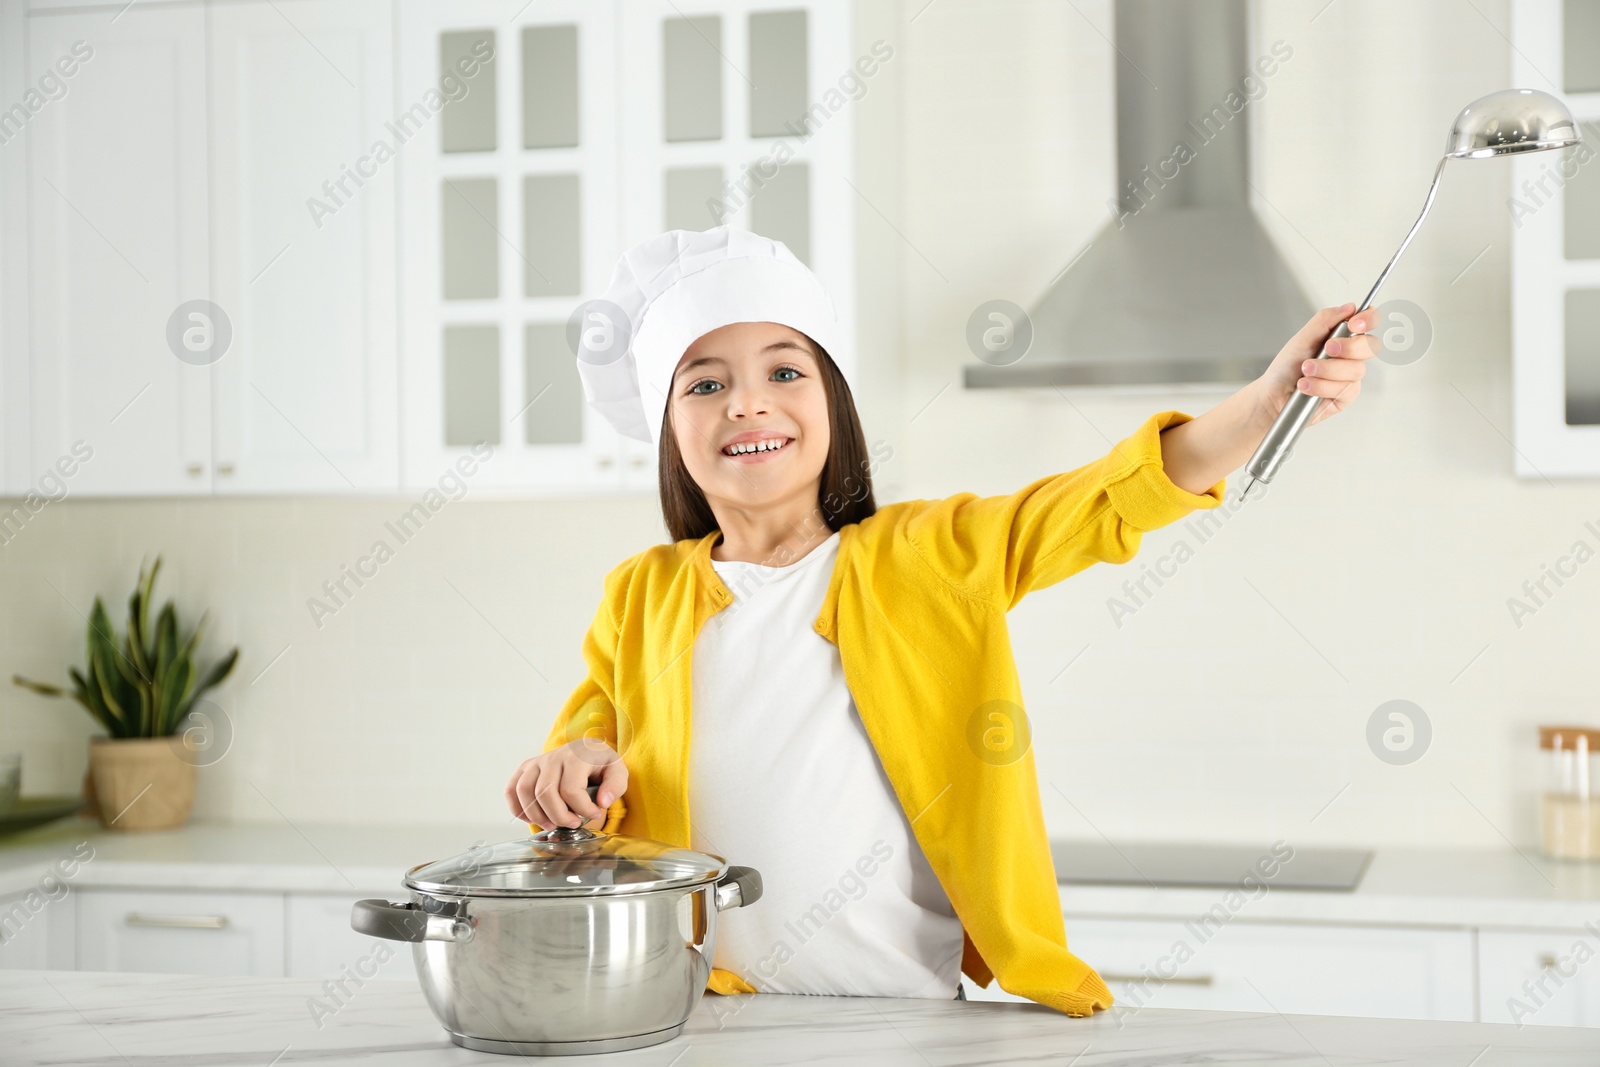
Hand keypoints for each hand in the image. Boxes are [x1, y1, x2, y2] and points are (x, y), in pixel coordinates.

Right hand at [504, 739, 627, 829]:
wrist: (585, 750)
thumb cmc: (599, 763)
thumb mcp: (617, 770)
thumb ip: (616, 785)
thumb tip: (602, 802)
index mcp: (576, 756)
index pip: (571, 790)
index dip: (582, 809)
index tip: (594, 814)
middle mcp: (553, 757)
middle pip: (545, 793)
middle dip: (559, 816)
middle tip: (573, 823)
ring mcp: (536, 762)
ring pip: (525, 792)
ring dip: (537, 816)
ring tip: (553, 824)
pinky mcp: (525, 769)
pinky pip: (511, 789)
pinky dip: (517, 808)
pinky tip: (532, 817)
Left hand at [1251, 303, 1380, 430]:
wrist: (1273, 395)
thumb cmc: (1286, 368)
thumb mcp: (1302, 339)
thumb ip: (1325, 321)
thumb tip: (1350, 307)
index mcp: (1341, 337)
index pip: (1367, 322)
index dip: (1369, 319)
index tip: (1355, 323)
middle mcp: (1349, 356)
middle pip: (1370, 346)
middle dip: (1349, 347)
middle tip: (1327, 348)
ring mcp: (1349, 377)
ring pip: (1355, 369)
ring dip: (1327, 369)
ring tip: (1305, 370)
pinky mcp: (1346, 397)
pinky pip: (1345, 389)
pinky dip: (1322, 386)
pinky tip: (1306, 386)